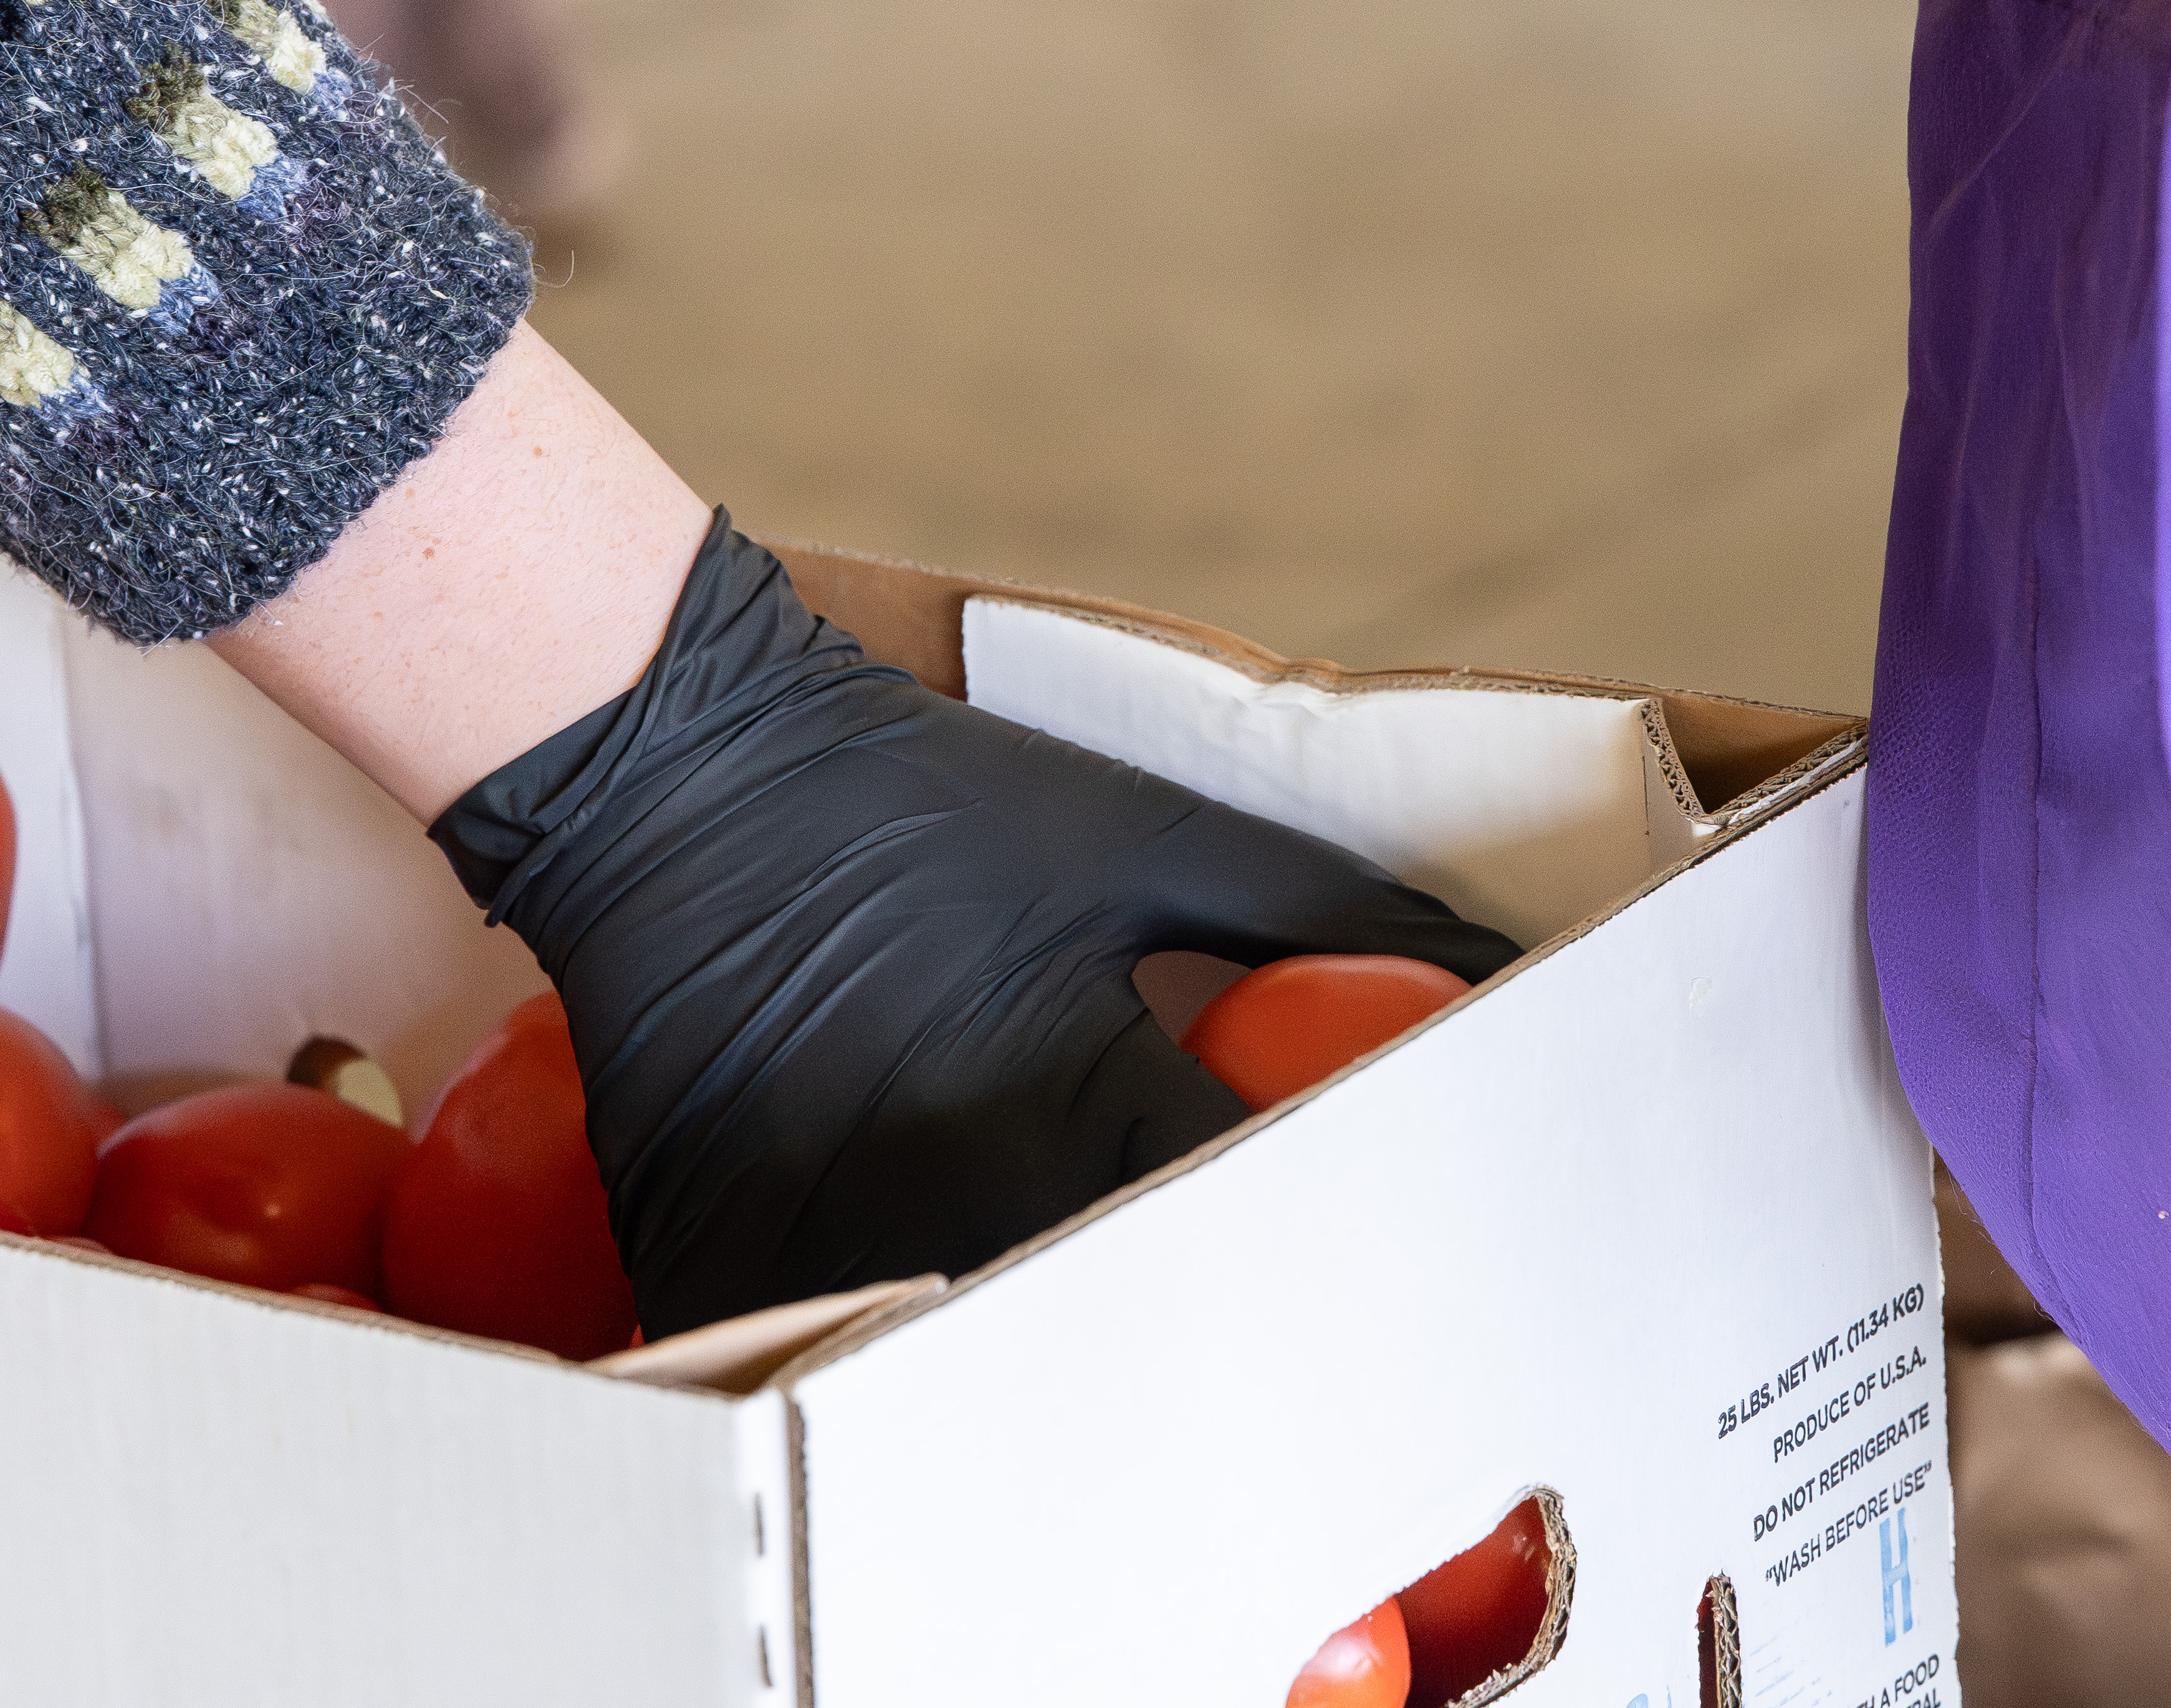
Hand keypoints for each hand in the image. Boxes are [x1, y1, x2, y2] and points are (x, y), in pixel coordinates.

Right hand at [437, 513, 1516, 1333]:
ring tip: (1135, 1400)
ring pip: (968, 1368)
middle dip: (1205, 1346)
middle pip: (1117, 1326)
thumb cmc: (921, 795)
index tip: (1395, 1268)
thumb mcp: (1142, 831)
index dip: (1327, 1244)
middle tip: (1282, 1354)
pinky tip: (947, 1371)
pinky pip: (826, 1356)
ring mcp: (826, 1235)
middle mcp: (955, 1179)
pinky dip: (887, 1372)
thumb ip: (1320, 903)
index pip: (1242, 1210)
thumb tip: (1491, 962)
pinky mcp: (722, 1259)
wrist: (679, 771)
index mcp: (1071, 1076)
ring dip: (1051, 1383)